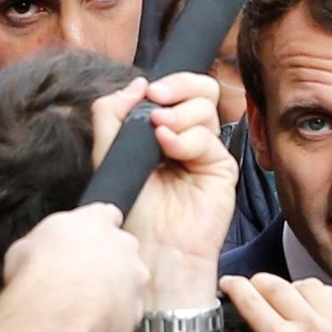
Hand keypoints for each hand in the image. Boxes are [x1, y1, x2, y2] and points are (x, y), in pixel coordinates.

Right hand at [4, 203, 148, 331]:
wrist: (57, 308)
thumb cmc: (38, 272)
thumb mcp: (25, 245)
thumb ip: (45, 243)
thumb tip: (36, 251)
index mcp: (95, 222)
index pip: (106, 215)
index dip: (96, 229)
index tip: (87, 240)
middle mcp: (123, 246)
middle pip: (122, 250)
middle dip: (106, 263)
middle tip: (80, 278)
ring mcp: (134, 278)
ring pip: (129, 283)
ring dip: (113, 292)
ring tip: (84, 306)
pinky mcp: (135, 310)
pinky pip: (127, 314)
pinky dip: (113, 319)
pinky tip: (90, 324)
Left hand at [90, 73, 237, 307]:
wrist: (152, 250)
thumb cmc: (133, 211)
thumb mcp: (109, 156)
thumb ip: (113, 115)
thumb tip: (136, 84)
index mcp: (163, 130)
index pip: (177, 89)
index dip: (167, 82)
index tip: (147, 92)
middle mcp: (188, 137)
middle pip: (200, 90)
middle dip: (178, 87)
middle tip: (156, 100)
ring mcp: (207, 152)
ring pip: (205, 109)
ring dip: (178, 114)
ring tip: (158, 135)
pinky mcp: (221, 168)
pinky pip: (209, 138)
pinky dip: (186, 138)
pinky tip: (168, 149)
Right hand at [220, 274, 331, 331]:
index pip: (251, 301)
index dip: (235, 287)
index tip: (230, 284)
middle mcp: (312, 328)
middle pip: (277, 285)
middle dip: (259, 282)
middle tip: (254, 287)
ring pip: (310, 286)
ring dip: (294, 287)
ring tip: (289, 295)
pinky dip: (326, 295)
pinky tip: (322, 304)